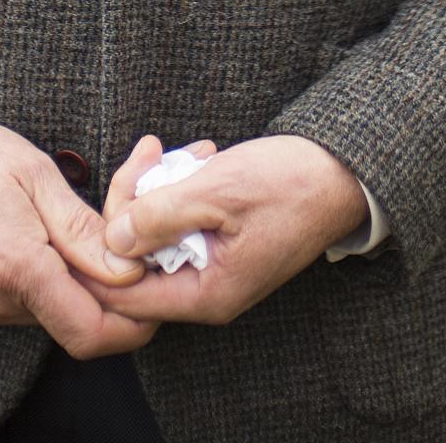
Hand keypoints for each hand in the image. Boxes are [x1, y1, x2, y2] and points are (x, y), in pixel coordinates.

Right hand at [0, 117, 151, 351]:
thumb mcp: (36, 174)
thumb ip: (84, 231)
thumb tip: (128, 270)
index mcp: (15, 266)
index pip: (89, 332)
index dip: (132, 323)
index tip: (153, 293)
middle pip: (71, 319)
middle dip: (101, 289)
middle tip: (113, 241)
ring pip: (45, 314)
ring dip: (67, 282)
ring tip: (63, 229)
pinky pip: (16, 308)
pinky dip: (36, 283)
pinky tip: (31, 240)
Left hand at [82, 134, 369, 327]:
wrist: (342, 172)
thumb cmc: (288, 184)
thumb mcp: (217, 191)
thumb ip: (158, 217)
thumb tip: (110, 241)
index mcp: (207, 294)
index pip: (127, 294)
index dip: (102, 252)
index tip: (105, 200)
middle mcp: (208, 291)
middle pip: (138, 260)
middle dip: (133, 203)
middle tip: (147, 154)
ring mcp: (215, 268)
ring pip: (157, 236)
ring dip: (158, 189)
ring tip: (179, 150)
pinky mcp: (222, 244)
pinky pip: (181, 224)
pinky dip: (181, 190)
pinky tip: (197, 158)